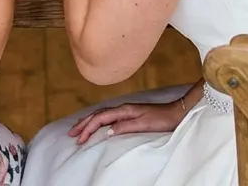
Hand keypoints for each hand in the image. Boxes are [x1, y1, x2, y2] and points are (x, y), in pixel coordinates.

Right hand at [67, 100, 187, 144]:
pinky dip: (98, 120)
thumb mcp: (143, 124)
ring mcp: (125, 110)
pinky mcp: (129, 114)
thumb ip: (124, 126)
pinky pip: (108, 116)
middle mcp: (122, 108)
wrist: (176, 112)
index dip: (88, 128)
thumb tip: (106, 131)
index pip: (100, 119)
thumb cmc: (161, 119)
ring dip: (88, 122)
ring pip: (101, 115)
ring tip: (78, 129)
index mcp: (124, 110)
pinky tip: (96, 124)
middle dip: (83, 124)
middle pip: (97, 115)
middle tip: (71, 134)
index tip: (79, 139)